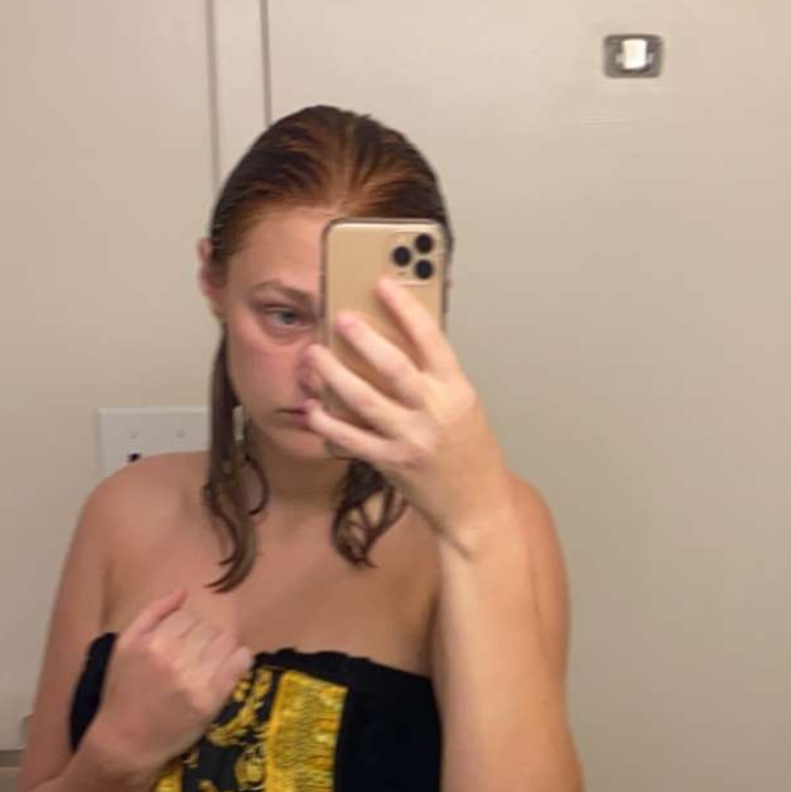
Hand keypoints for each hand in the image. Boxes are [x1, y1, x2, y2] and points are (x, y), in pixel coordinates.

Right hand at [89, 591, 253, 779]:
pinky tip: (232, 664)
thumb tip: (183, 592)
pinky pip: (239, 663)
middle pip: (208, 629)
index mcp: (153, 642)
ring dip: (220, 648)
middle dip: (203, 638)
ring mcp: (195, 680)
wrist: (126, 741)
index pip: (187, 617)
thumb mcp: (124, 645)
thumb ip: (152, 614)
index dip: (186, 628)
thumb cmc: (122, 692)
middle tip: (195, 655)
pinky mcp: (211, 700)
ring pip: (224, 642)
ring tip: (208, 663)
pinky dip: (240, 658)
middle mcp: (175, 658)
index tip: (182, 643)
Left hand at [304, 280, 512, 550]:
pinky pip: (351, 438)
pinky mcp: (392, 462)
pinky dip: (328, 422)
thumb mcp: (463, 408)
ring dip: (334, 375)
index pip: (431, 339)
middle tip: (339, 318)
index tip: (384, 284)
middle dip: (363, 338)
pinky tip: (312, 407)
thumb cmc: (471, 454)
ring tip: (314, 356)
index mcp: (457, 391)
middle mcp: (435, 411)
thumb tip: (396, 346)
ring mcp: (411, 438)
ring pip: (364, 399)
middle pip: (393, 366)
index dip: (405, 308)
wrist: (478, 506)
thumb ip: (435, 380)